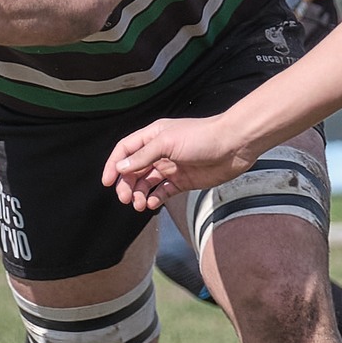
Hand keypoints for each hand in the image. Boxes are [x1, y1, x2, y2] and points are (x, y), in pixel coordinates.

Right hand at [102, 116, 250, 209]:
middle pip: (134, 169)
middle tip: (126, 199)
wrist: (234, 145)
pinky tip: (152, 204)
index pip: (125, 150)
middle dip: (127, 185)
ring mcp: (171, 167)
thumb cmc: (202, 137)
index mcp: (153, 137)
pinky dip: (155, 198)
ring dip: (140, 194)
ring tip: (139, 205)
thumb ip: (143, 156)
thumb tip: (120, 167)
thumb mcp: (167, 143)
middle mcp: (160, 151)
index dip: (113, 165)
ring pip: (147, 183)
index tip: (107, 182)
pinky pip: (163, 192)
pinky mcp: (183, 180)